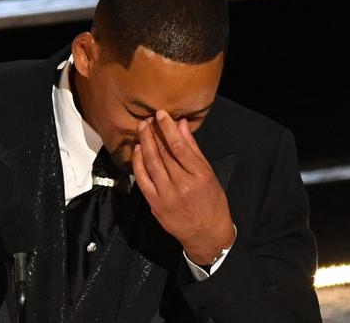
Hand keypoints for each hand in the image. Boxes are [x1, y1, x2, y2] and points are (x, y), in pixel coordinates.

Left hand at [131, 110, 235, 264]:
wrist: (206, 234)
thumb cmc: (212, 202)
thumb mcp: (208, 174)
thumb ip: (193, 149)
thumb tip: (182, 125)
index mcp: (199, 176)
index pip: (179, 147)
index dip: (167, 129)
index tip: (161, 115)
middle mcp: (182, 185)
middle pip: (163, 153)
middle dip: (153, 133)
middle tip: (147, 119)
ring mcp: (166, 196)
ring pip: (151, 164)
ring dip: (144, 144)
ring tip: (141, 129)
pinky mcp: (155, 203)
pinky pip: (142, 179)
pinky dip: (138, 163)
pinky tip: (137, 150)